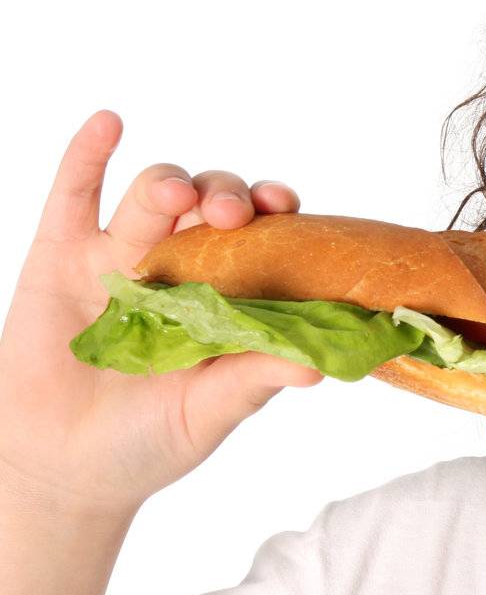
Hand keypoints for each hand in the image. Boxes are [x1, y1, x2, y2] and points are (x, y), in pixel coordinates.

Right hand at [0, 110, 318, 520]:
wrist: (62, 469)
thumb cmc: (148, 442)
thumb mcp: (208, 414)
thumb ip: (254, 381)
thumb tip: (317, 366)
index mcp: (229, 296)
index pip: (264, 238)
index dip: (278, 215)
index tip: (288, 207)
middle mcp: (181, 267)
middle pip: (211, 206)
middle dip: (226, 196)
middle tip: (233, 213)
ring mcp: (121, 258)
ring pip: (152, 198)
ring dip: (170, 182)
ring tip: (178, 192)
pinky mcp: (60, 258)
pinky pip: (74, 197)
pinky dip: (89, 156)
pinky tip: (108, 124)